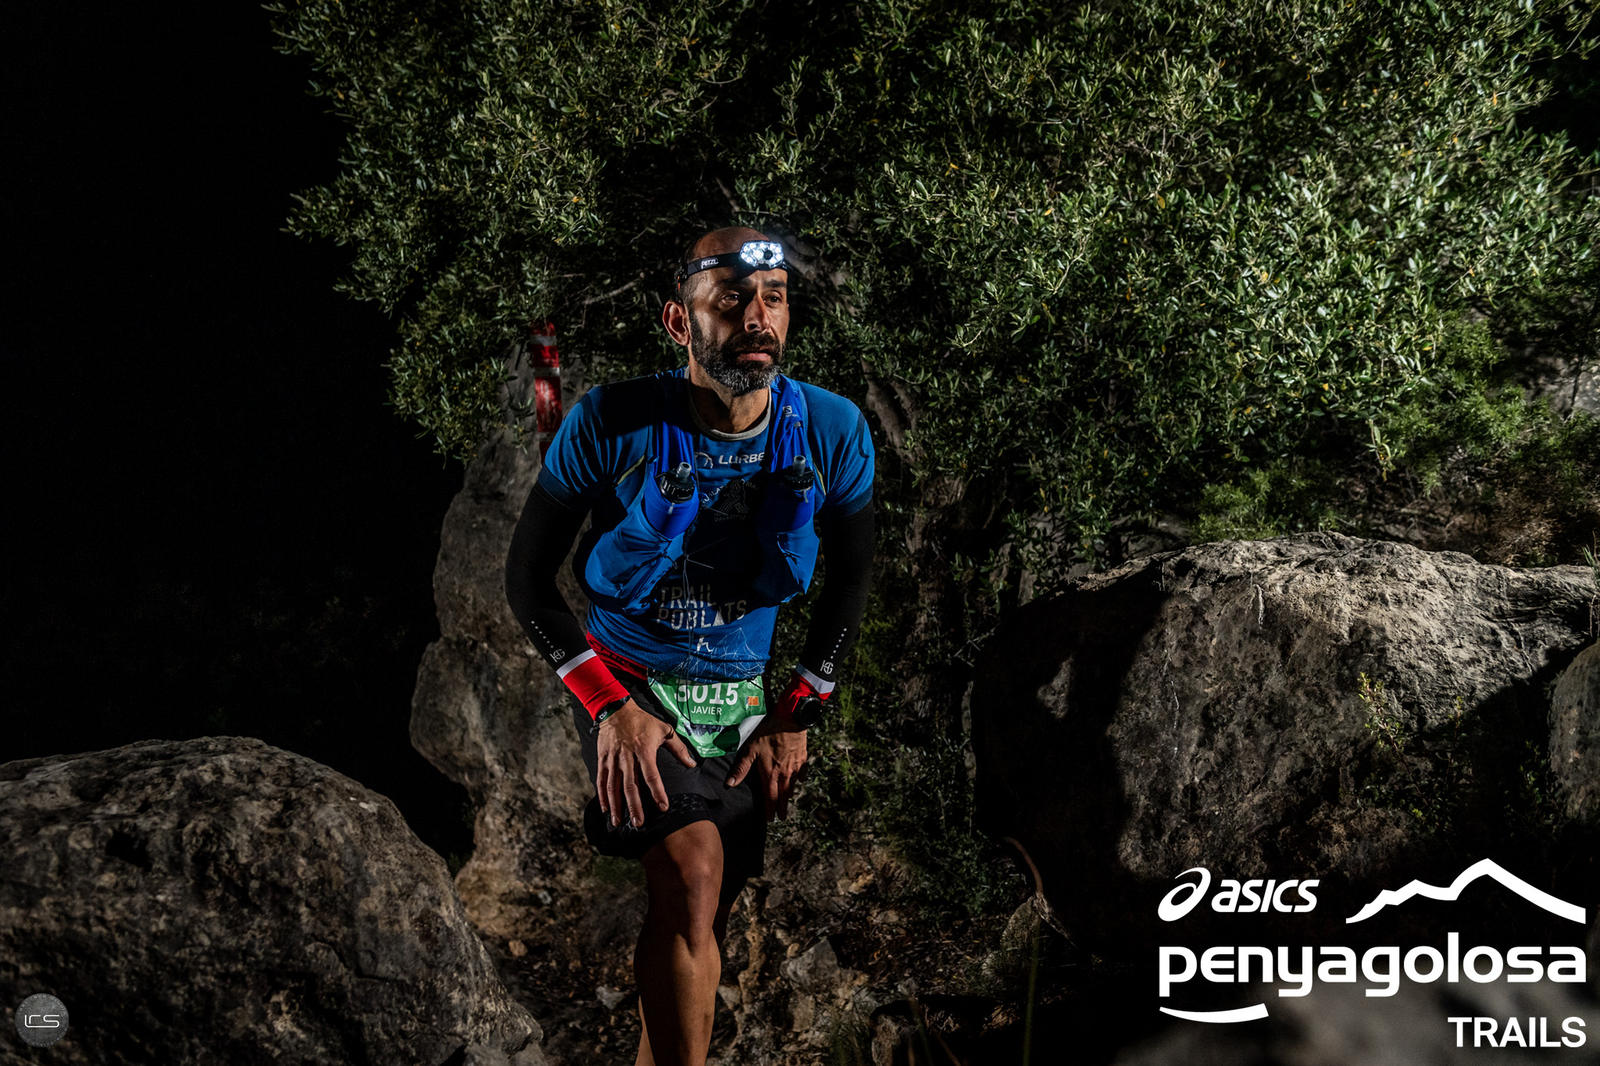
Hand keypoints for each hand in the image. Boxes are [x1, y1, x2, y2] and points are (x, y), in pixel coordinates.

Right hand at [595, 700, 695, 827]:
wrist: (616, 709)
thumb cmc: (642, 721)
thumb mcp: (664, 730)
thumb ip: (679, 748)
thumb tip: (692, 764)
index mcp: (644, 750)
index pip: (652, 775)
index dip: (657, 792)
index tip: (662, 806)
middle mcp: (627, 757)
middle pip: (630, 785)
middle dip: (634, 806)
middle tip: (638, 823)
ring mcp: (613, 759)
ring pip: (613, 786)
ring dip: (616, 805)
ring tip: (619, 821)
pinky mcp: (603, 759)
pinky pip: (601, 780)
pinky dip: (602, 795)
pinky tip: (605, 808)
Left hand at [726, 714, 807, 820]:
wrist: (791, 721)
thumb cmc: (768, 733)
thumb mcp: (751, 749)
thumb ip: (741, 768)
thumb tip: (730, 784)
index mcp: (771, 774)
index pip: (770, 797)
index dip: (770, 810)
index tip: (770, 819)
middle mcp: (784, 774)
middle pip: (783, 796)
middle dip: (781, 808)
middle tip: (781, 817)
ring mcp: (795, 767)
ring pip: (793, 786)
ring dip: (789, 796)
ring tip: (787, 802)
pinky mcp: (803, 759)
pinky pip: (802, 774)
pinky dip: (800, 780)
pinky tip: (799, 781)